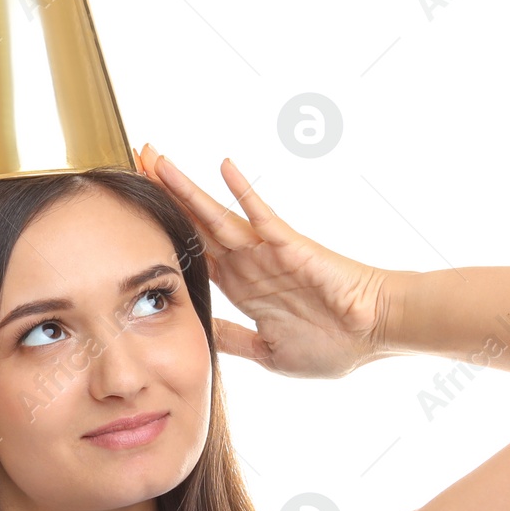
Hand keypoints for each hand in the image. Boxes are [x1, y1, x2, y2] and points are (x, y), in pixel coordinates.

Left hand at [137, 144, 404, 377]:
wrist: (376, 337)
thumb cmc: (335, 345)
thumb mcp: (268, 351)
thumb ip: (233, 339)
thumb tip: (199, 332)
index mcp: (242, 288)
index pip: (194, 253)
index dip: (163, 234)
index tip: (133, 216)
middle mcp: (250, 263)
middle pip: (195, 223)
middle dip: (164, 196)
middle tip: (134, 162)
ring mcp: (267, 251)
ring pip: (217, 214)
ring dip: (186, 188)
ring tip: (155, 158)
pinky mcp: (290, 246)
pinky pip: (263, 215)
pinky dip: (243, 191)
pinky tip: (223, 167)